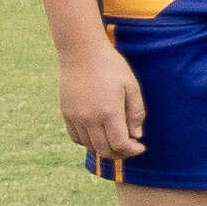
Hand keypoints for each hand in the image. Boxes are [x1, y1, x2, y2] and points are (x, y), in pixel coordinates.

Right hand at [58, 43, 144, 161]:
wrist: (81, 52)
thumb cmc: (111, 66)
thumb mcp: (131, 87)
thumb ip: (136, 113)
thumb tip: (136, 136)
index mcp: (108, 112)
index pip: (120, 144)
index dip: (132, 151)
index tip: (141, 147)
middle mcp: (89, 118)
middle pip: (104, 150)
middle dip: (120, 153)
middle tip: (131, 147)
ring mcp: (75, 117)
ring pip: (89, 146)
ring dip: (104, 148)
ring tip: (117, 140)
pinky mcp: (65, 113)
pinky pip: (76, 137)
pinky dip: (88, 142)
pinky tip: (99, 134)